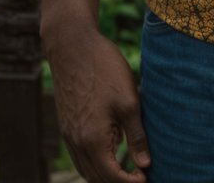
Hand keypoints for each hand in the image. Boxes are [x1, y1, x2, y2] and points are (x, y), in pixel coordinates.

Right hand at [47, 24, 149, 181]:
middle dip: (118, 181)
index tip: (147, 179)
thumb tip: (145, 164)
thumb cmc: (103, 68)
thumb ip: (136, 135)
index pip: (112, 177)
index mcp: (92, 140)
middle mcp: (76, 142)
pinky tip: (109, 149)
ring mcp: (68, 133)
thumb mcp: (128, 100)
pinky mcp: (66, 123)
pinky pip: (79, 155)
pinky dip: (93, 162)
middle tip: (139, 176)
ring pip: (85, 168)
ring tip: (126, 169)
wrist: (72, 44)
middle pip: (97, 178)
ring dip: (104, 174)